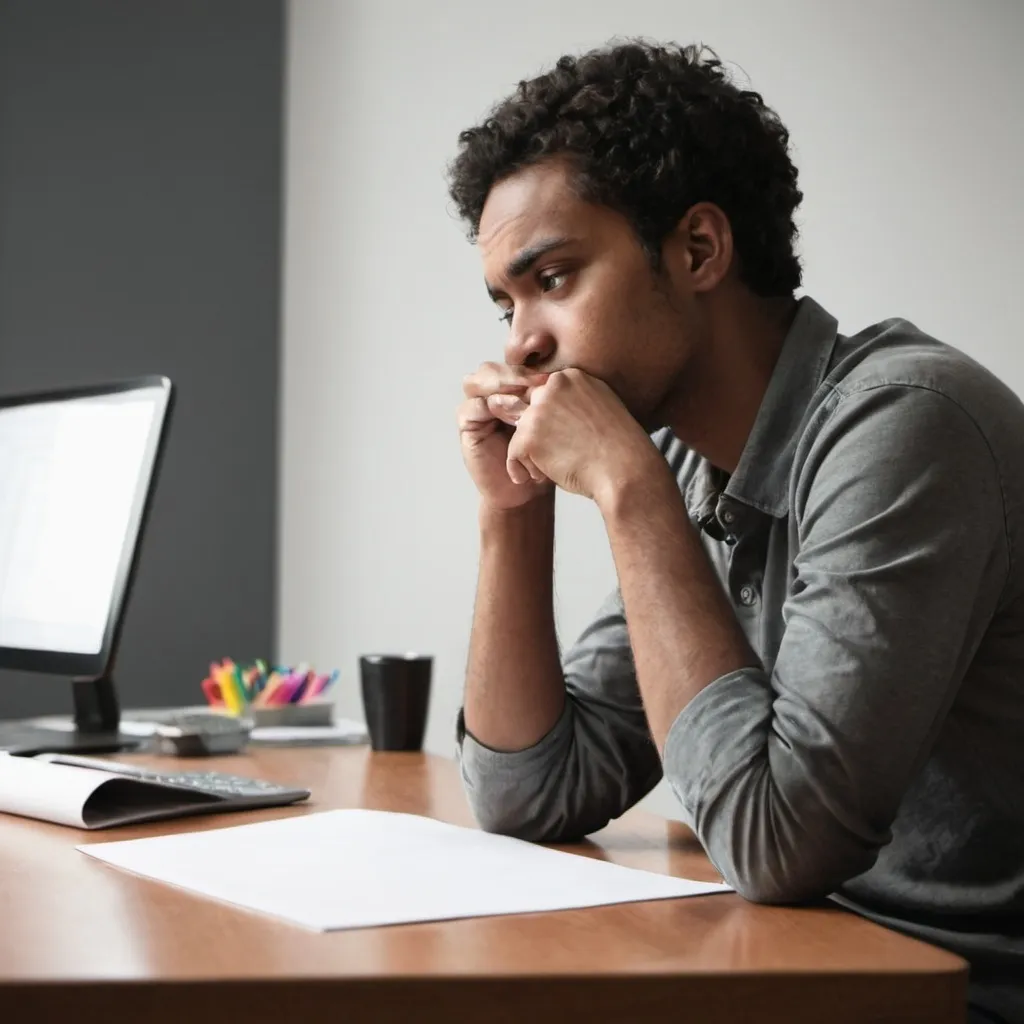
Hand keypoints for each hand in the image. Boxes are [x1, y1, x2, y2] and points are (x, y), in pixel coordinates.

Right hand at [458, 362, 551, 510]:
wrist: (530, 491)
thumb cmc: (549, 458)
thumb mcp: (556, 425)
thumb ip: (558, 399)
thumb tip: (576, 373)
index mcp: (513, 390)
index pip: (515, 365)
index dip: (533, 369)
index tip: (556, 376)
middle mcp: (491, 395)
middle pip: (492, 368)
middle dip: (514, 373)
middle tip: (538, 382)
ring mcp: (477, 409)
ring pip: (476, 382)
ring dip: (498, 386)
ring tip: (522, 398)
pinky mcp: (467, 427)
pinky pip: (469, 408)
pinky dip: (486, 408)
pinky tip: (508, 416)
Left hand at [487, 368, 659, 505]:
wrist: (625, 471)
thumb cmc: (619, 449)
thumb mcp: (601, 408)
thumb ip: (575, 400)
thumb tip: (551, 407)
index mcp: (573, 376)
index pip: (545, 396)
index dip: (551, 423)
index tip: (567, 441)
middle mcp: (554, 386)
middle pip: (529, 412)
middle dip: (537, 436)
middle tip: (558, 455)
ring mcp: (540, 409)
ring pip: (520, 432)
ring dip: (531, 454)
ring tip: (552, 468)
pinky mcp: (530, 434)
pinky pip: (513, 453)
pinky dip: (521, 469)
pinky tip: (540, 477)